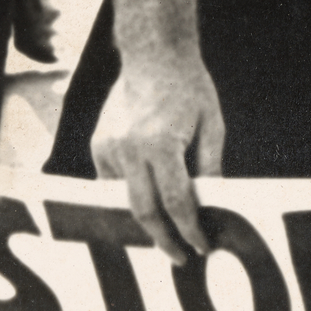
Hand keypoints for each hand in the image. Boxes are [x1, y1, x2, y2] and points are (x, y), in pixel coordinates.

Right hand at [92, 48, 224, 262]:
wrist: (153, 53)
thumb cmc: (189, 88)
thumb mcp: (212, 126)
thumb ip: (210, 168)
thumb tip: (212, 206)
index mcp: (160, 144)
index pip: (176, 202)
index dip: (189, 230)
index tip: (201, 248)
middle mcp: (128, 149)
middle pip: (144, 211)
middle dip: (163, 239)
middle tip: (180, 257)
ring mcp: (108, 147)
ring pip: (123, 201)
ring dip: (145, 222)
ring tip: (165, 237)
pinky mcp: (98, 144)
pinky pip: (111, 184)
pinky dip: (128, 197)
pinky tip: (147, 206)